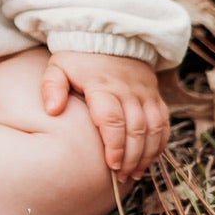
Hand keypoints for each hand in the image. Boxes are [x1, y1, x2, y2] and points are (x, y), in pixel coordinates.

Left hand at [42, 51, 168, 179]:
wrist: (108, 37)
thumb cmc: (78, 58)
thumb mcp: (58, 67)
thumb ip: (52, 87)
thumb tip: (52, 110)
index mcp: (102, 85)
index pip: (112, 120)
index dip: (114, 145)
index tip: (110, 165)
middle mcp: (128, 90)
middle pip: (136, 130)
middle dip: (130, 157)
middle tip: (120, 177)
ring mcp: (144, 93)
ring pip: (153, 129)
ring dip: (146, 154)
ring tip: (133, 174)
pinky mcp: (154, 96)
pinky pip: (163, 123)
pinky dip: (159, 143)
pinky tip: (148, 159)